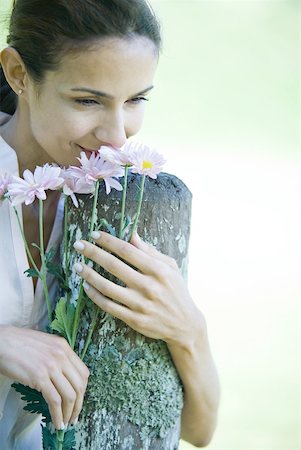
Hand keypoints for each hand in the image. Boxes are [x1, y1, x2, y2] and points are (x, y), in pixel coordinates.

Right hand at [0, 326, 89, 429]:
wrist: (2, 342)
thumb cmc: (19, 344)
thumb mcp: (45, 344)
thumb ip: (57, 356)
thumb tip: (63, 375)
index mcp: (64, 347)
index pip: (83, 373)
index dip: (83, 391)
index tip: (78, 401)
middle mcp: (61, 356)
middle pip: (79, 386)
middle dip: (78, 405)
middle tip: (73, 417)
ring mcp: (51, 366)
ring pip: (69, 395)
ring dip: (69, 413)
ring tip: (65, 422)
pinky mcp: (39, 377)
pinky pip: (54, 400)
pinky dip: (57, 414)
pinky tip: (56, 421)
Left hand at [73, 231, 200, 345]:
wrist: (185, 325)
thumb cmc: (176, 291)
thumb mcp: (170, 268)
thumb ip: (150, 252)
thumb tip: (132, 235)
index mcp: (158, 270)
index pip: (127, 251)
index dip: (109, 241)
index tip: (94, 234)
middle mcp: (148, 286)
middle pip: (114, 265)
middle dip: (93, 253)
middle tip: (78, 245)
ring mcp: (140, 304)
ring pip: (107, 287)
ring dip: (89, 274)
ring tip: (77, 265)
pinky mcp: (134, 319)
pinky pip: (108, 306)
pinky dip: (95, 295)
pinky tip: (86, 286)